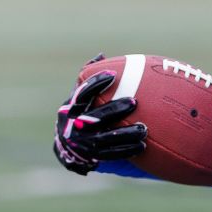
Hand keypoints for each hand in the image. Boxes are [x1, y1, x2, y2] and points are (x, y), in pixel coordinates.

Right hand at [53, 54, 147, 174]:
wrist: (67, 145)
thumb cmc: (79, 112)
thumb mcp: (79, 97)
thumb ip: (88, 79)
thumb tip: (101, 55)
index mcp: (71, 107)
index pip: (83, 93)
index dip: (96, 83)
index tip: (113, 75)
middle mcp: (74, 125)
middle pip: (95, 117)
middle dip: (115, 110)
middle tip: (134, 102)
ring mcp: (82, 142)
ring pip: (105, 138)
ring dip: (125, 134)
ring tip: (143, 129)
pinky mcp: (91, 156)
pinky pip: (110, 154)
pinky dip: (126, 150)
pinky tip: (142, 146)